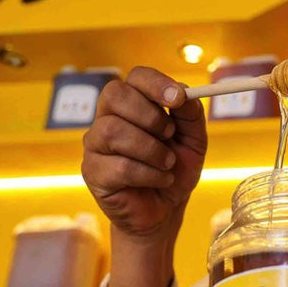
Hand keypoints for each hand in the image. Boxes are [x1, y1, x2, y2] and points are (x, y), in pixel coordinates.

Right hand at [82, 66, 206, 241]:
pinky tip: (159, 180)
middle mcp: (108, 118)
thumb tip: (184, 92)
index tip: (178, 98)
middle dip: (150, 116)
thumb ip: (191, 114)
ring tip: (167, 164)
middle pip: (114, 95)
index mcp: (133, 104)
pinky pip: (120, 166)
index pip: (135, 77)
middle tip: (169, 136)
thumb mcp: (193, 140)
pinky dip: (149, 174)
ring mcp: (96, 145)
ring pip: (114, 131)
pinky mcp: (93, 172)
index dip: (155, 84)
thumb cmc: (175, 170)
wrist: (166, 209)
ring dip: (152, 150)